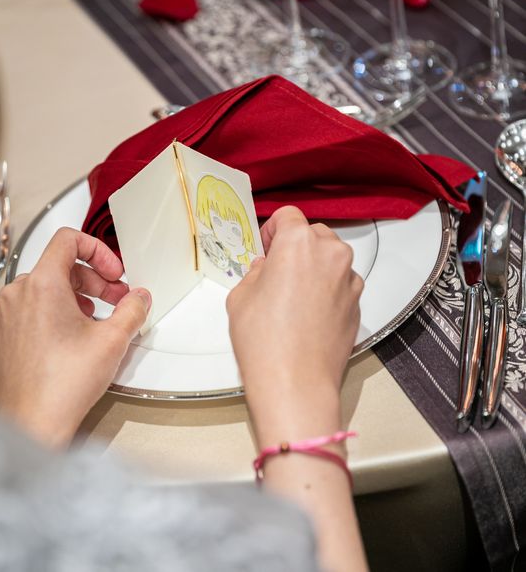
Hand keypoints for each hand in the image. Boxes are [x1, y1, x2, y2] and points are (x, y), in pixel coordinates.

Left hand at [0, 227, 150, 446]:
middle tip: (113, 301)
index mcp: (44, 285)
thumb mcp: (114, 339)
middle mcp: (16, 295)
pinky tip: (20, 315)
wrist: (37, 423)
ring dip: (62, 295)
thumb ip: (133, 309)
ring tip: (81, 316)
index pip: (69, 241)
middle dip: (91, 281)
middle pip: (57, 267)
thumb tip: (140, 297)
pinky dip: (5, 306)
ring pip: (31, 287)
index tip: (112, 273)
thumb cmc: (66, 385)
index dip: (98, 251)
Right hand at [227, 207, 367, 571]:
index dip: (273, 230)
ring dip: (314, 267)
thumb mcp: (240, 296)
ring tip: (295, 296)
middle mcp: (332, 254)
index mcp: (299, 243)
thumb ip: (256, 271)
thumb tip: (267, 269)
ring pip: (331, 259)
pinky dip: (328, 289)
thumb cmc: (262, 339)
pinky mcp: (359, 304)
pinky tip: (311, 314)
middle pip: (314, 234)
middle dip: (296, 247)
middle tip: (277, 273)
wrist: (295, 384)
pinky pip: (342, 284)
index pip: (289, 215)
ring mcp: (350, 280)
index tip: (267, 249)